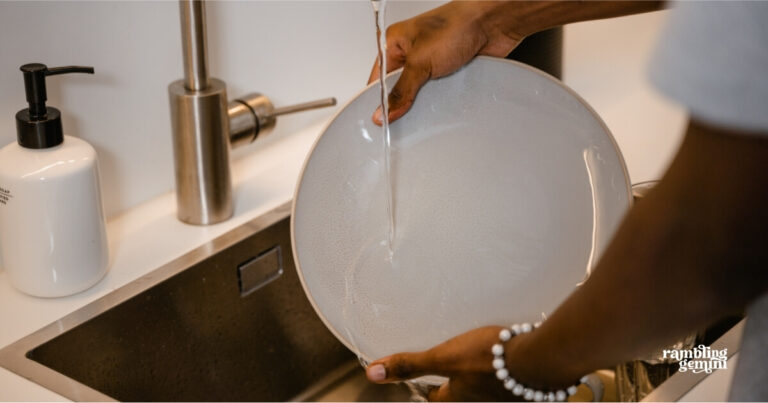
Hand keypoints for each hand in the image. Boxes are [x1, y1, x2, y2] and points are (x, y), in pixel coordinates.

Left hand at [365, 326, 523, 400]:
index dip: (431, 390)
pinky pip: (513, 385)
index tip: (427, 385)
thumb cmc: (491, 357)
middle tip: (457, 370)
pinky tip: (514, 360)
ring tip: (485, 363)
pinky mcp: (529, 389)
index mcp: (460, 397)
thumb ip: (410, 364)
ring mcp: (507, 397)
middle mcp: (483, 401)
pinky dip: (510, 374)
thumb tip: (372, 373)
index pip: (438, 398)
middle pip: (466, 396)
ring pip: (490, 390)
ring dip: (487, 380)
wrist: (541, 358)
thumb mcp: (445, 357)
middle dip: (460, 385)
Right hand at [367, 1, 524, 125]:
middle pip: (399, 88)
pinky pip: (439, 93)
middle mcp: (412, 51)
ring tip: (427, 107)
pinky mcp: (449, 70)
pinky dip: (441, 100)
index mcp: (395, 42)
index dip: (378, 100)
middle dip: (403, 102)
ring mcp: (431, 62)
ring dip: (425, 101)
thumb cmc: (457, 26)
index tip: (381, 120)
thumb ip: (401, 91)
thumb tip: (384, 111)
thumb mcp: (420, 62)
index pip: (378, 78)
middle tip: (404, 118)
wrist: (493, 23)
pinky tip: (443, 104)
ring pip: (420, 92)